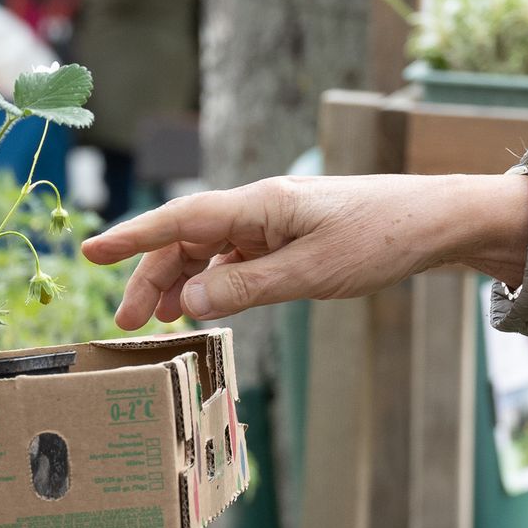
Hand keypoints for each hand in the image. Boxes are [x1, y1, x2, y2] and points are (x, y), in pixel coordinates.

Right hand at [82, 171, 527, 326]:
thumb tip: (188, 300)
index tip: (89, 252)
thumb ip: (246, 287)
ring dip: (180, 283)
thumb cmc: (381, 239)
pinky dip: (214, 281)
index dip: (131, 238)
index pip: (179, 219)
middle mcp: (261, 206)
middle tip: (125, 323)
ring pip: (209, 250)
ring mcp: (276, 221)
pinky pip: (237, 258)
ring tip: (157, 322)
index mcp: (261, 204)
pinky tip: (204, 305)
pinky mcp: (292, 237)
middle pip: (187, 239)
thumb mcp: (311, 274)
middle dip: (150, 277)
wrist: (438, 223)